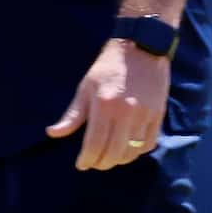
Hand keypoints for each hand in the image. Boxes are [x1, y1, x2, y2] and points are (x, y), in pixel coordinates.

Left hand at [46, 37, 169, 170]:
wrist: (141, 48)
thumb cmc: (107, 68)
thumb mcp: (85, 88)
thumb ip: (73, 115)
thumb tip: (53, 133)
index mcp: (104, 106)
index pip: (95, 144)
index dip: (87, 159)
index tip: (81, 164)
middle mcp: (126, 113)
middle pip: (114, 152)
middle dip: (101, 163)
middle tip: (94, 163)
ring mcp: (145, 115)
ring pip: (132, 151)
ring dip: (119, 160)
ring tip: (110, 157)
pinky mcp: (158, 114)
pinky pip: (149, 143)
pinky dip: (137, 151)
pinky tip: (128, 149)